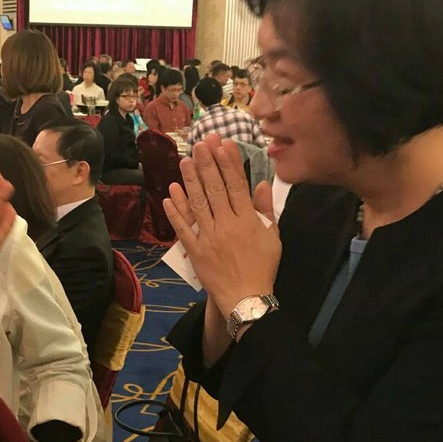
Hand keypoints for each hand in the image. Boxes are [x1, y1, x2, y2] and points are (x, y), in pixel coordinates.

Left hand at [163, 134, 281, 316]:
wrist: (246, 298)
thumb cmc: (263, 266)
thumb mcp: (273, 237)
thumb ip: (265, 209)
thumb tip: (262, 183)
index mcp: (248, 220)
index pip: (236, 185)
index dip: (228, 163)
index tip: (222, 144)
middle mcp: (227, 225)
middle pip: (215, 189)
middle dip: (207, 164)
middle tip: (200, 143)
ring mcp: (209, 238)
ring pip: (198, 204)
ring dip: (190, 181)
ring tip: (184, 160)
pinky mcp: (195, 251)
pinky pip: (183, 228)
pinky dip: (176, 211)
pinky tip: (170, 193)